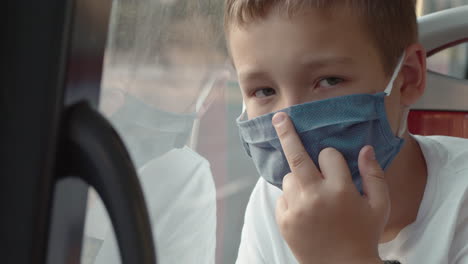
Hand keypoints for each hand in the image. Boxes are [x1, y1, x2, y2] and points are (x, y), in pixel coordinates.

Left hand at [273, 112, 389, 263]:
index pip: (329, 155)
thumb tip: (366, 148)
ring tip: (313, 195)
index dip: (332, 158)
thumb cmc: (364, 235)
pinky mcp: (284, 221)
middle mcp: (315, 197)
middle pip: (296, 156)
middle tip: (279, 117)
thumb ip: (373, 174)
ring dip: (299, 179)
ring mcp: (296, 209)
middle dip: (287, 133)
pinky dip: (291, 198)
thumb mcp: (379, 206)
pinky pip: (282, 197)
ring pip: (289, 177)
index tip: (334, 165)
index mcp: (341, 190)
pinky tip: (305, 210)